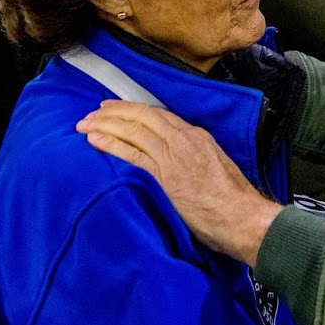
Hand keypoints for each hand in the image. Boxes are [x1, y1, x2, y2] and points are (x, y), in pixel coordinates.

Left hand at [76, 100, 280, 266]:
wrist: (240, 215)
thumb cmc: (232, 197)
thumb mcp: (216, 164)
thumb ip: (194, 155)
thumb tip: (178, 156)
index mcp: (197, 135)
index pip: (159, 114)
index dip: (133, 109)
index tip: (115, 109)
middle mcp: (183, 140)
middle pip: (142, 116)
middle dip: (113, 111)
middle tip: (92, 113)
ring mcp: (173, 156)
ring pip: (133, 130)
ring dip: (105, 125)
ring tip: (84, 125)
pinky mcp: (164, 176)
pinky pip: (131, 154)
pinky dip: (111, 144)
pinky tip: (94, 140)